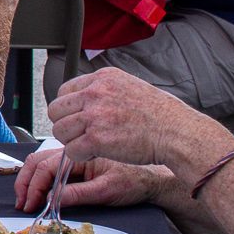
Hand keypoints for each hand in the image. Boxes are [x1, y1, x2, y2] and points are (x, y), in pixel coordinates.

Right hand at [15, 149, 173, 212]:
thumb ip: (79, 194)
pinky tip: (39, 189)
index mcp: (82, 154)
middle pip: (38, 161)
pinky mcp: (79, 163)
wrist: (154, 177)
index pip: (46, 167)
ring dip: (30, 178)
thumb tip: (52, 200)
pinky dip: (40, 176)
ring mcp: (76, 156)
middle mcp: (76, 152)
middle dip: (25, 182)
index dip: (34, 187)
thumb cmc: (136, 180)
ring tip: (26, 197)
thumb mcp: (108, 190)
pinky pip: (52, 164)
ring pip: (43, 161)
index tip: (29, 204)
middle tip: (22, 202)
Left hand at [47, 66, 218, 172]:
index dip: (68, 109)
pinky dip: (79, 156)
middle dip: (65, 125)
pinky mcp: (96, 138)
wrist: (177, 132)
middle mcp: (96, 92)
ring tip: (89, 146)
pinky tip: (94, 154)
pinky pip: (71, 150)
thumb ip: (106, 91)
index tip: (77, 119)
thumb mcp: (131, 87)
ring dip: (72, 142)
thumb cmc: (161, 115)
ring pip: (60, 131)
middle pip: (56, 110)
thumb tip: (85, 101)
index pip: (64, 91)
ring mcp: (95, 115)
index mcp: (103, 78)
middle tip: (80, 135)